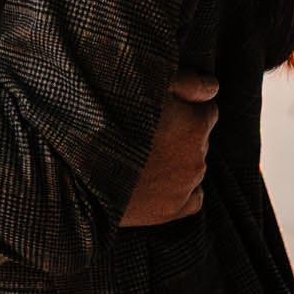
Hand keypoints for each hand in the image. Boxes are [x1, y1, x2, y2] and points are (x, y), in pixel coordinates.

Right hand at [120, 71, 216, 226]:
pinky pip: (194, 197)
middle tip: (150, 128)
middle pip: (201, 139)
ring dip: (180, 158)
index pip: (209, 110)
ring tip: (147, 153)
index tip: (166, 108)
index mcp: (196, 125)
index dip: (188, 106)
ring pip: (195, 166)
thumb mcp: (148, 84)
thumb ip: (188, 83)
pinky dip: (183, 188)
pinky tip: (161, 179)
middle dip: (183, 132)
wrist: (79, 166)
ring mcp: (186, 186)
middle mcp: (198, 157)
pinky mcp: (172, 210)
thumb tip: (214, 87)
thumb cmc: (110, 115)